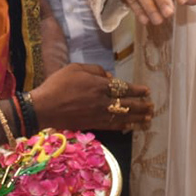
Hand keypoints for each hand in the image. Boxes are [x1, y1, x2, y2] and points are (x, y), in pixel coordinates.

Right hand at [29, 63, 152, 131]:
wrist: (43, 107)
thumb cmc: (58, 84)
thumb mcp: (76, 68)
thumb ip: (95, 70)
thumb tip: (109, 77)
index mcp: (99, 85)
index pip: (123, 88)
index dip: (137, 90)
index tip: (147, 91)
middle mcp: (102, 101)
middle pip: (127, 104)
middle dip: (141, 105)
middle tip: (152, 107)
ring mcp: (97, 114)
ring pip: (122, 117)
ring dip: (136, 118)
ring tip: (147, 118)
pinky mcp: (91, 124)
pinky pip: (111, 125)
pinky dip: (122, 126)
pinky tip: (130, 127)